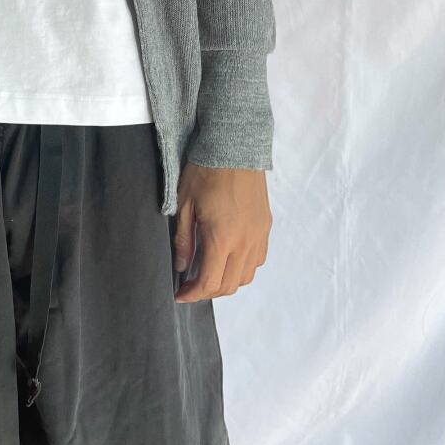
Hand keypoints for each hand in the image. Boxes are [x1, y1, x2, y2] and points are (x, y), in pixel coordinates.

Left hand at [173, 163, 271, 302]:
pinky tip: (228, 257)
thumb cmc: (205, 173)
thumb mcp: (185, 205)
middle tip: (190, 286)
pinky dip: (242, 267)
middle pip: (229, 285)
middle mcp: (245, 242)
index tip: (180, 294)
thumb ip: (184, 239)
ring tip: (208, 272)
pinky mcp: (265, 227)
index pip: (210, 282)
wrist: (234, 149)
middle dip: (207, 292)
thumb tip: (182, 266)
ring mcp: (258, 235)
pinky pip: (257, 259)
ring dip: (226, 281)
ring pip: (246, 276)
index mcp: (222, 238)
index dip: (193, 294)